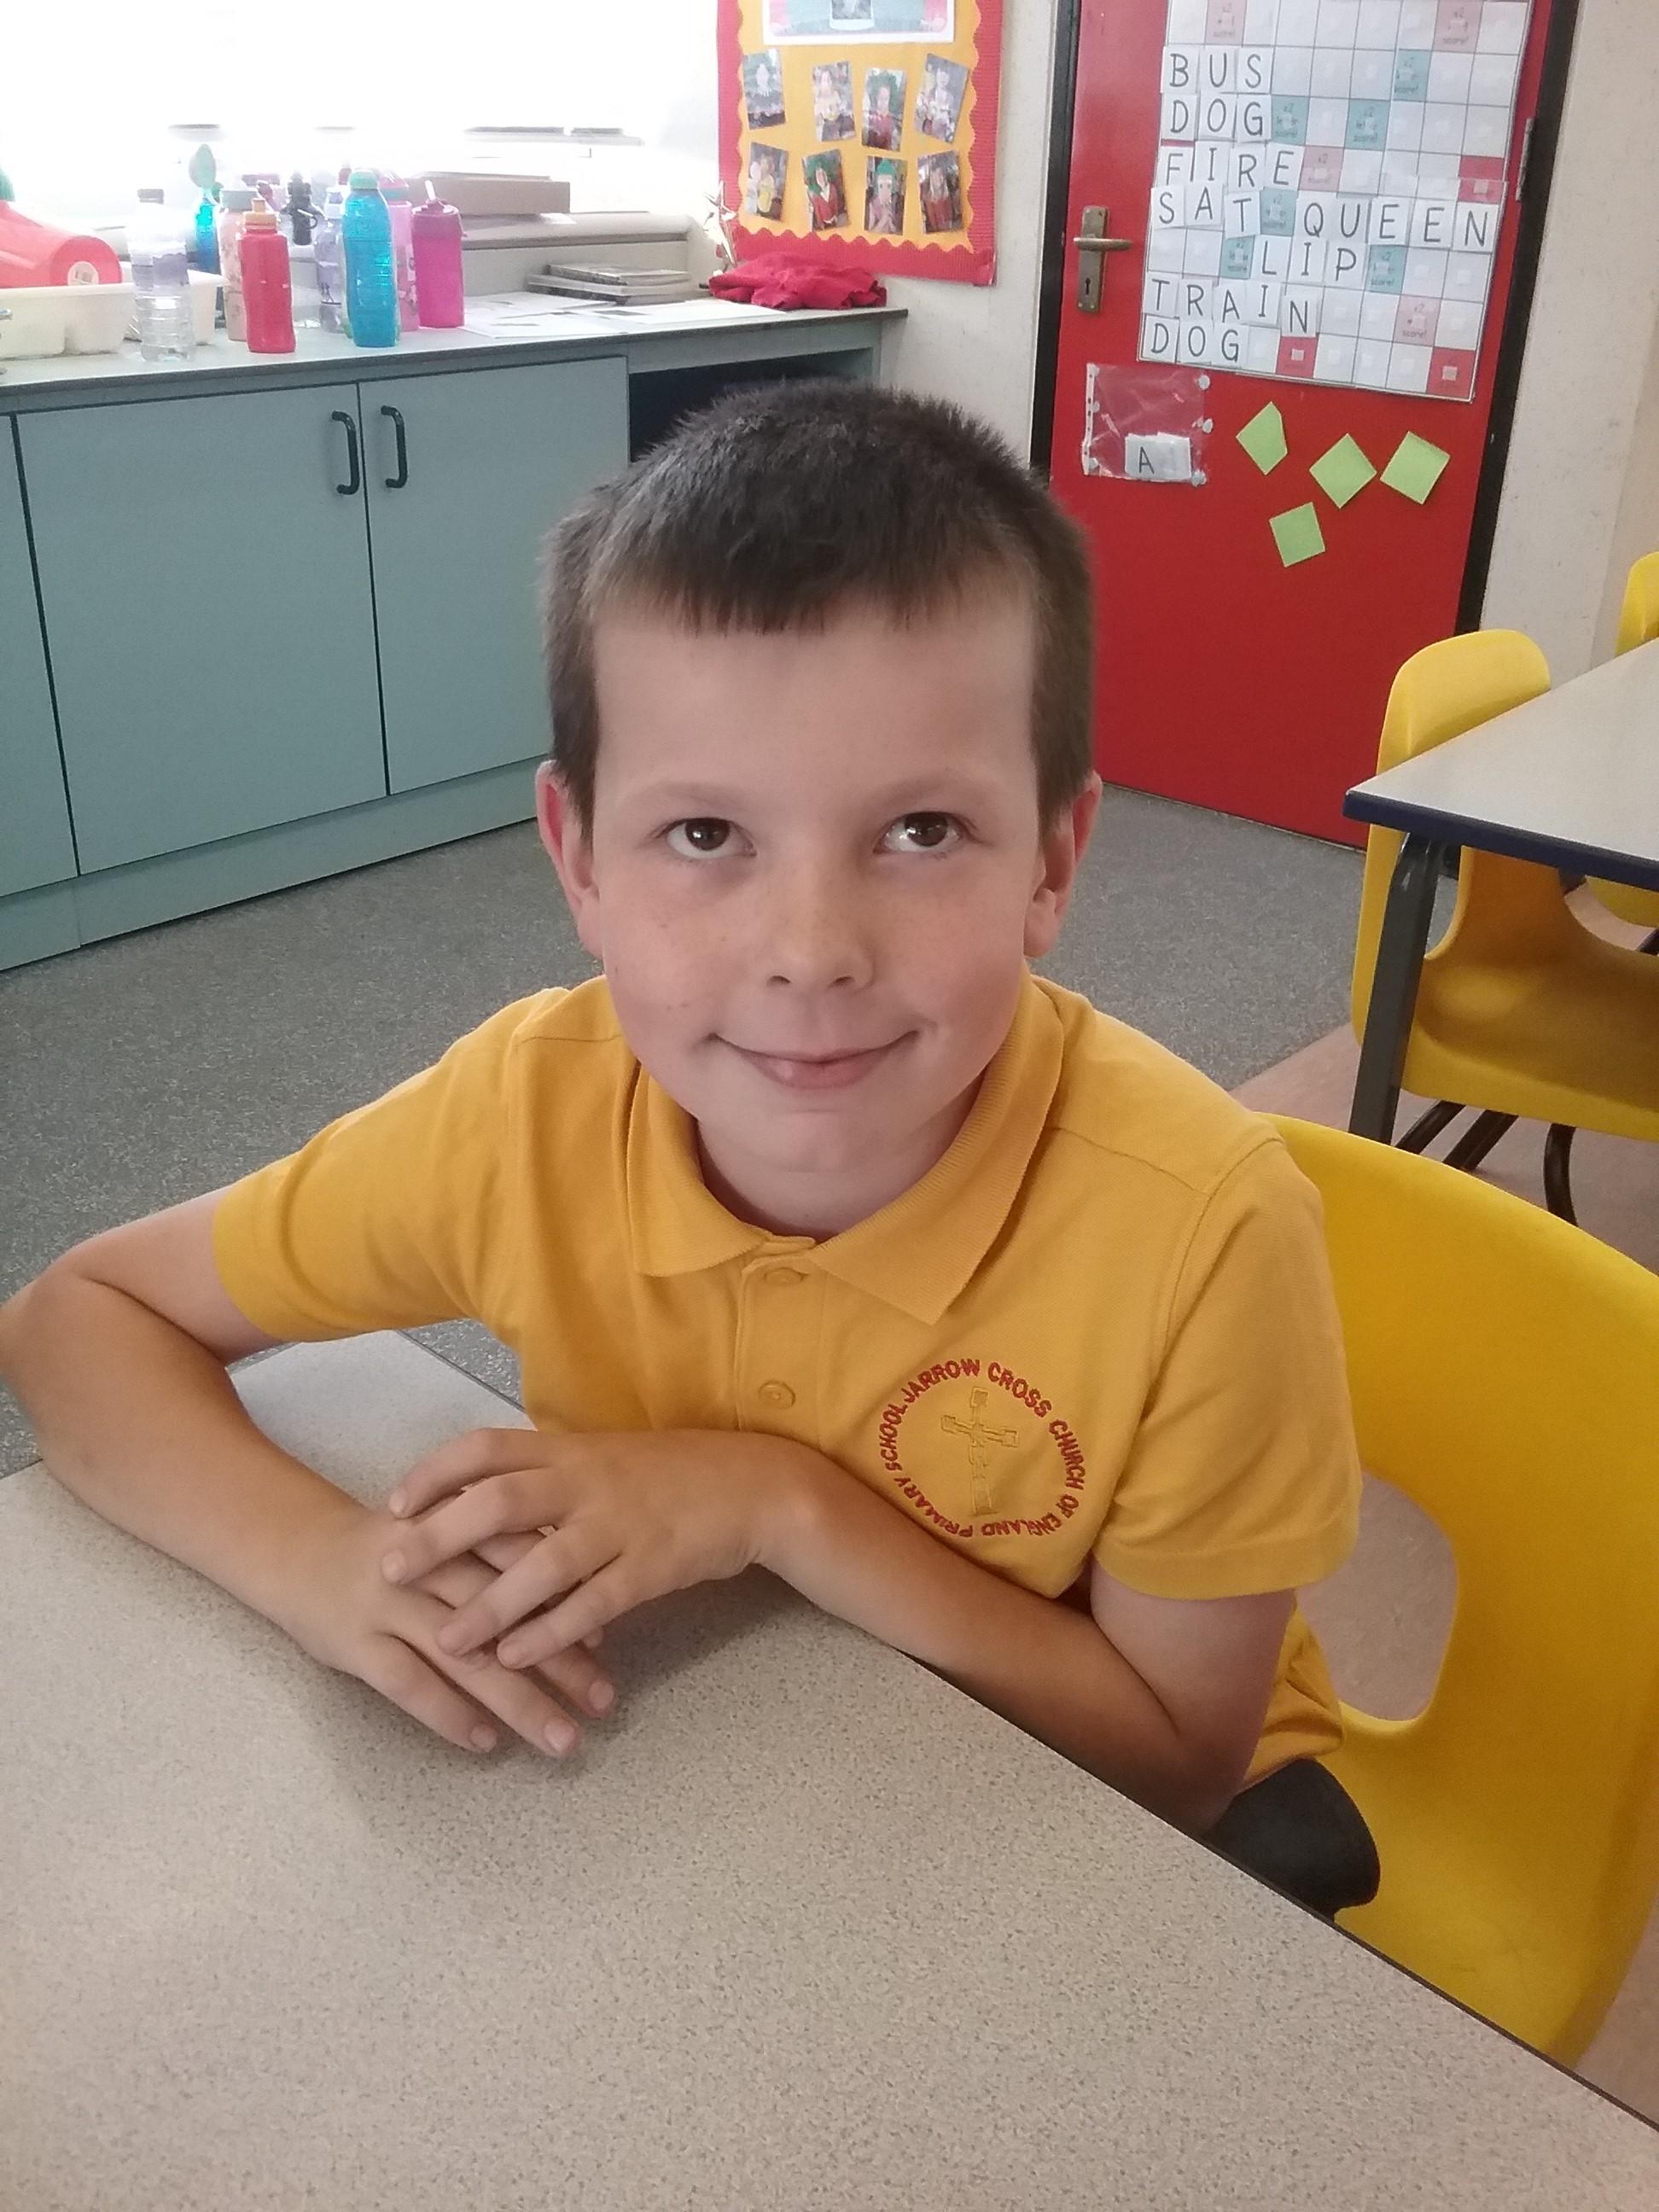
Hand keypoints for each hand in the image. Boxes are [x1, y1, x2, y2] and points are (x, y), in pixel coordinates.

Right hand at [276, 1494, 615, 1757]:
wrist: (296, 1546)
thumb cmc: (393, 1545)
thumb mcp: (446, 1528)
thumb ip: (497, 1551)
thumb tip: (573, 1599)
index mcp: (456, 1526)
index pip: (523, 1560)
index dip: (565, 1599)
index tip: (605, 1642)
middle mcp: (428, 1563)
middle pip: (505, 1614)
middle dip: (559, 1661)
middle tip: (604, 1703)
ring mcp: (388, 1603)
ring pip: (464, 1657)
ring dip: (519, 1701)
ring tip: (562, 1738)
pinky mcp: (353, 1642)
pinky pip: (408, 1683)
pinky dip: (448, 1714)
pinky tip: (485, 1743)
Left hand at [379, 1427, 812, 1669]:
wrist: (752, 1486)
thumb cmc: (669, 1474)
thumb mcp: (603, 1458)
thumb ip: (546, 1474)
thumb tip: (477, 1494)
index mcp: (570, 1449)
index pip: (486, 1448)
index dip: (435, 1473)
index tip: (393, 1502)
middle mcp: (587, 1481)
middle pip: (499, 1503)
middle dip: (439, 1537)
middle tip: (390, 1569)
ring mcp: (619, 1524)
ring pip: (542, 1565)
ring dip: (489, 1606)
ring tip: (447, 1641)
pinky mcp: (651, 1567)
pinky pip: (591, 1604)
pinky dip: (549, 1632)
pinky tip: (515, 1658)